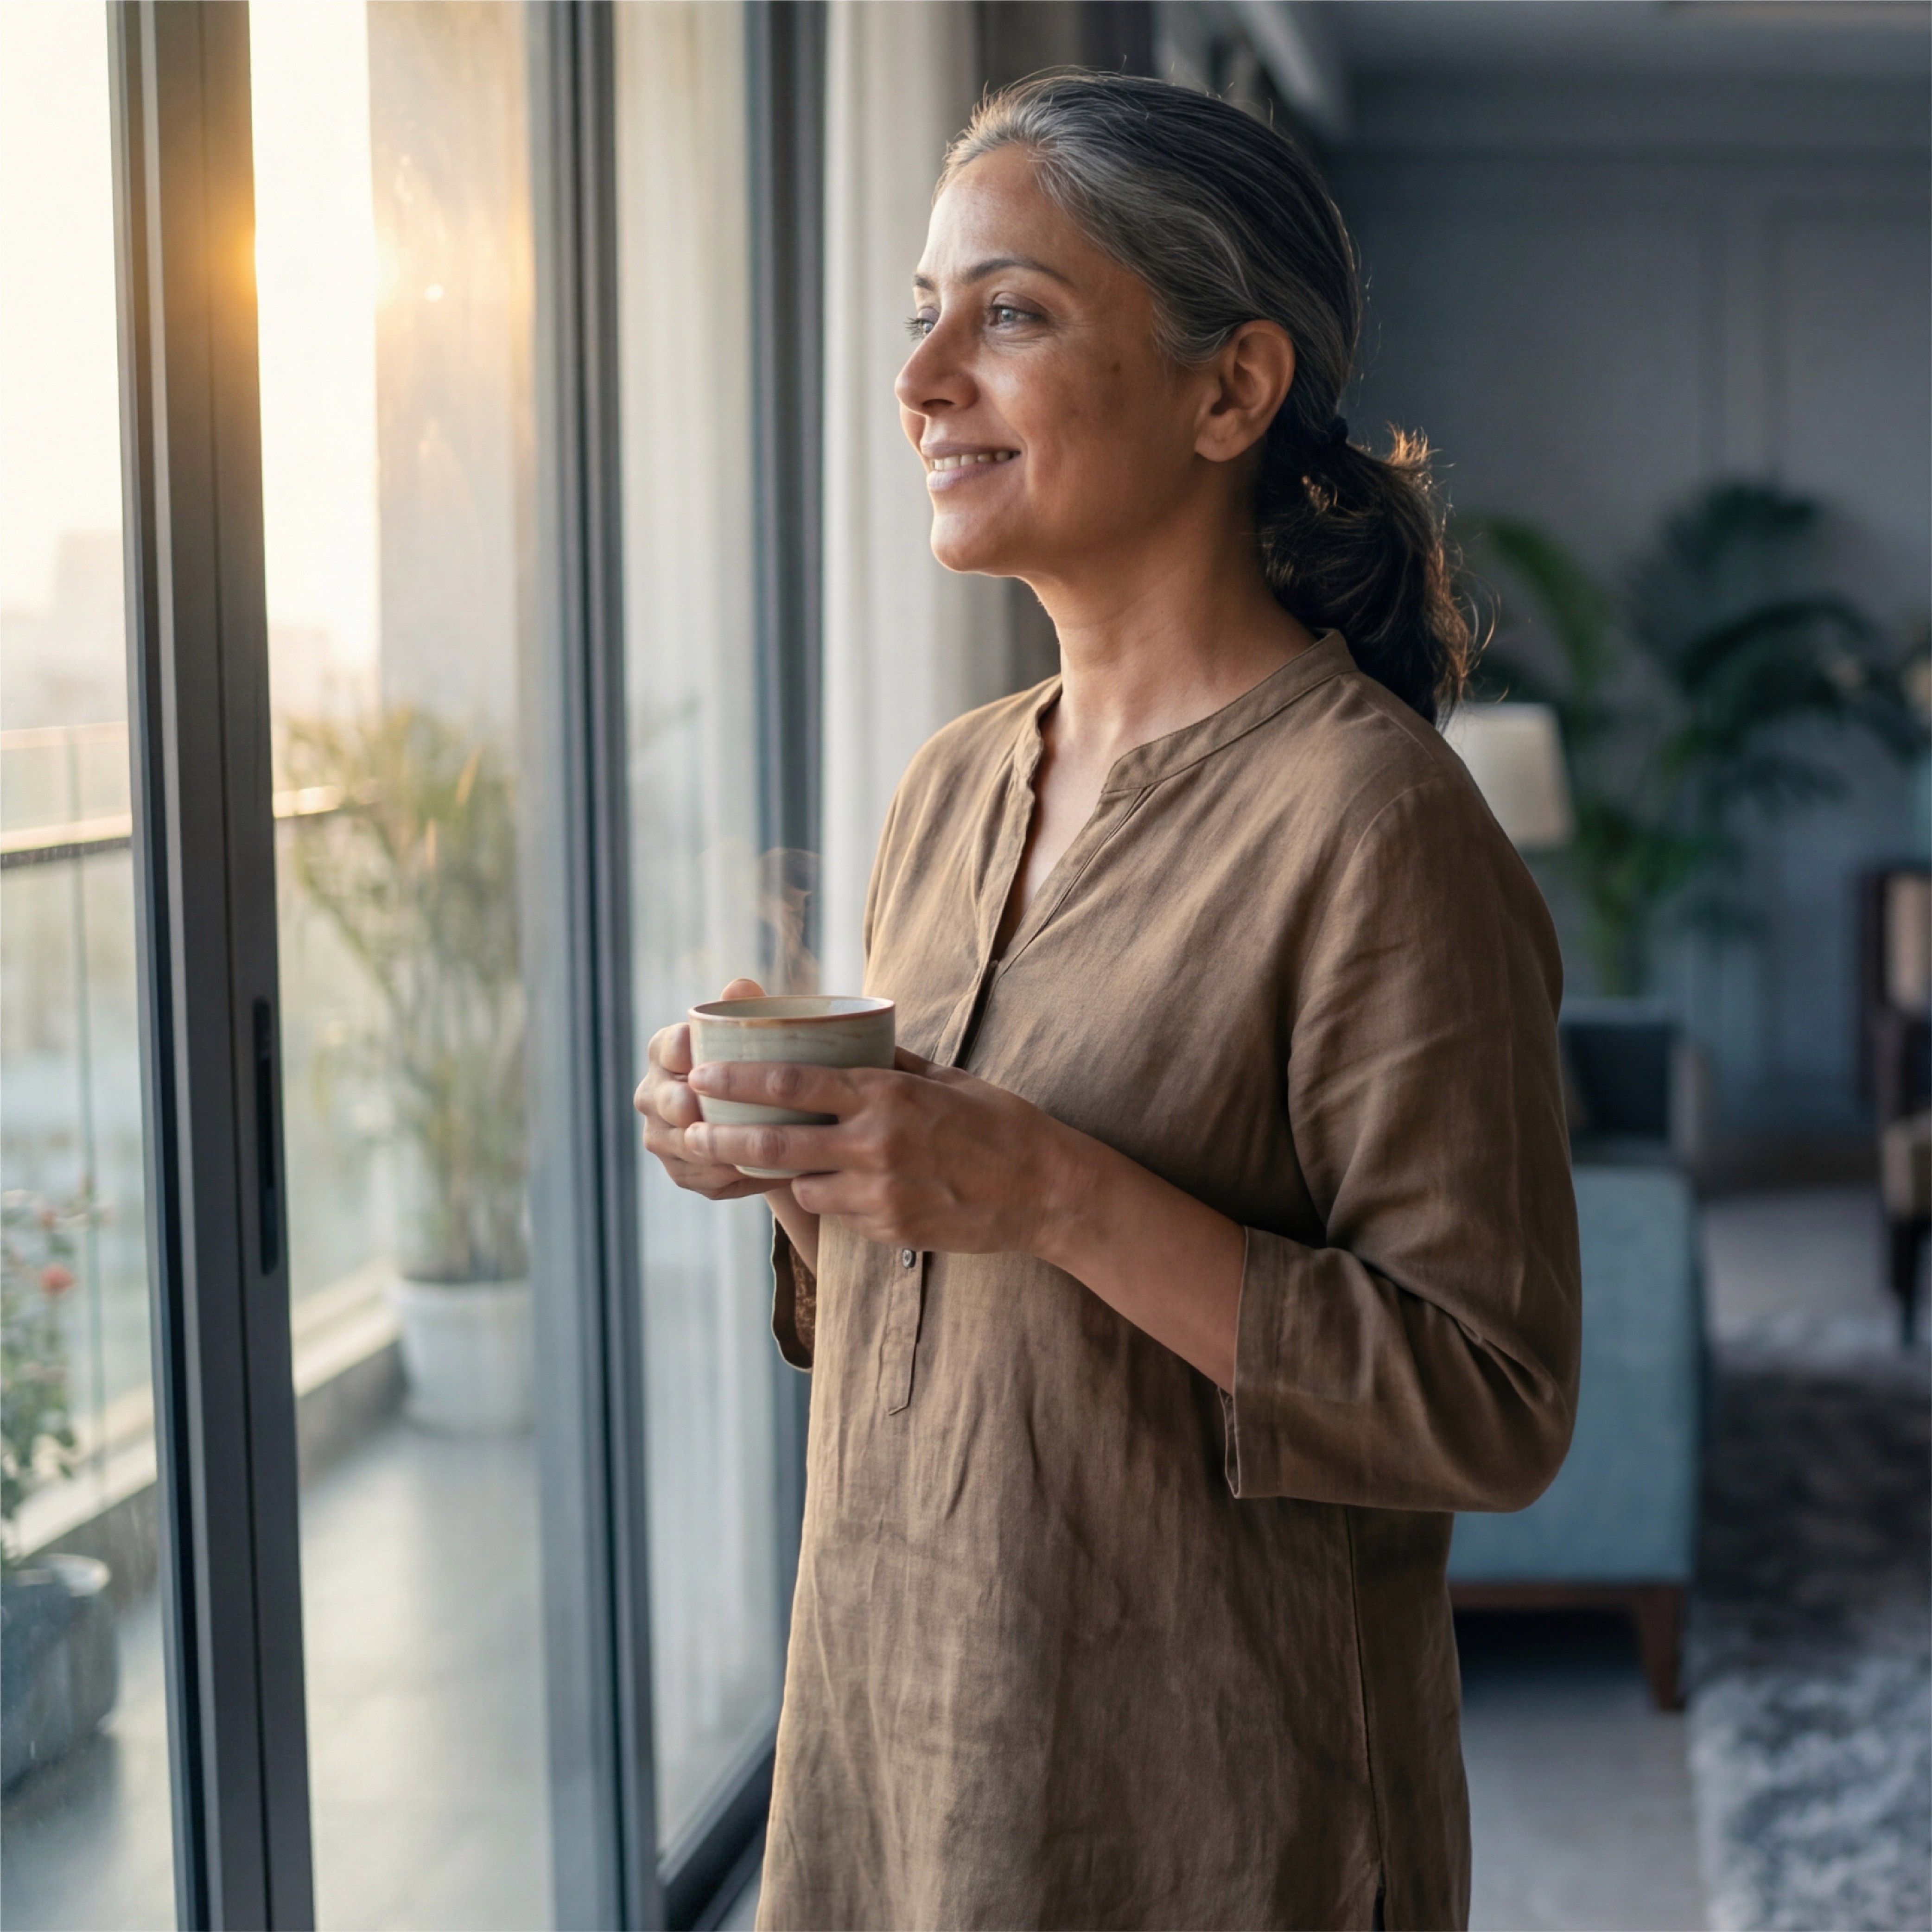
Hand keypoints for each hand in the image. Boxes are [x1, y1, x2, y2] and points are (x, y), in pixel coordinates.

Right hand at [636, 978, 794, 1202]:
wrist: (754, 1114)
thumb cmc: (751, 1061)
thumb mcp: (751, 1034)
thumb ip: (746, 1010)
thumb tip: (740, 987)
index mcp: (665, 1051)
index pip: (666, 1047)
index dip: (678, 1050)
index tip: (694, 1049)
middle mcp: (653, 1094)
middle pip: (665, 1101)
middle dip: (682, 1105)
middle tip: (700, 1107)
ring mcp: (661, 1137)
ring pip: (681, 1145)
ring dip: (711, 1146)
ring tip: (746, 1145)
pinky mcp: (680, 1172)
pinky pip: (700, 1177)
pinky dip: (727, 1175)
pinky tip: (757, 1171)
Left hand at [684, 1048, 1065, 1255]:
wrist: (1045, 1190)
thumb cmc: (999, 1123)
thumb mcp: (945, 1079)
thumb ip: (891, 1064)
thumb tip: (849, 1042)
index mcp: (885, 1096)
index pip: (792, 1084)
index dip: (738, 1081)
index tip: (701, 1075)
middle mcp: (875, 1144)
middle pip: (774, 1144)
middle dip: (723, 1138)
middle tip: (688, 1133)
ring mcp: (880, 1193)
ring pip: (802, 1185)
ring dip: (787, 1174)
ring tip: (777, 1163)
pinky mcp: (889, 1230)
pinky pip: (839, 1213)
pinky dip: (833, 1199)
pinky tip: (849, 1187)